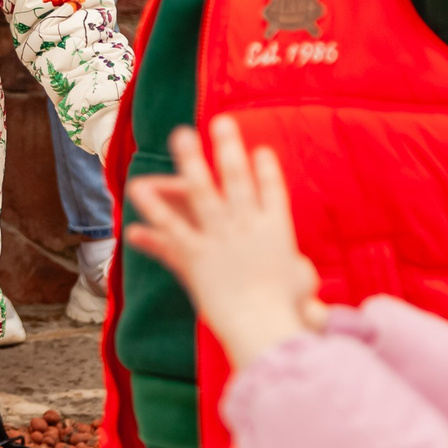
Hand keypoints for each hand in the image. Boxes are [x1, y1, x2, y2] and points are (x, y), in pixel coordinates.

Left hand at [124, 119, 326, 369]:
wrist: (262, 324)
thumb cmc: (288, 312)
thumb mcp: (303, 287)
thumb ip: (302, 275)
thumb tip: (309, 282)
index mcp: (277, 231)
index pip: (273, 192)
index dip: (267, 171)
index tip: (262, 151)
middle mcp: (246, 225)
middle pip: (237, 178)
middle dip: (229, 148)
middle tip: (221, 122)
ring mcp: (218, 236)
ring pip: (201, 190)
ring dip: (191, 159)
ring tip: (181, 135)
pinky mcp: (194, 253)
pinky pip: (170, 225)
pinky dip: (155, 207)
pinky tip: (138, 189)